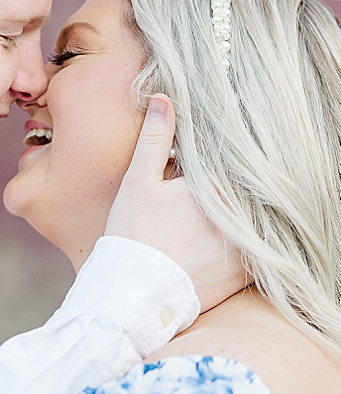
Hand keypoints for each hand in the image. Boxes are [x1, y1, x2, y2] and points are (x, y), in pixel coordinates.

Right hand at [105, 95, 245, 314]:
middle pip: (247, 191)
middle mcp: (239, 215)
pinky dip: (252, 244)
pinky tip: (230, 242)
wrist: (133, 296)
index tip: (217, 155)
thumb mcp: (138, 182)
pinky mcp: (246, 274)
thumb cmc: (133, 237)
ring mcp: (246, 246)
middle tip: (224, 179)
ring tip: (218, 216)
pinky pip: (260, 251)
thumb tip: (164, 97)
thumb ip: (155, 139)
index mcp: (217, 186)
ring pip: (256, 220)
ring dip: (248, 215)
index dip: (224, 158)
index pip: (232, 162)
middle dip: (238, 187)